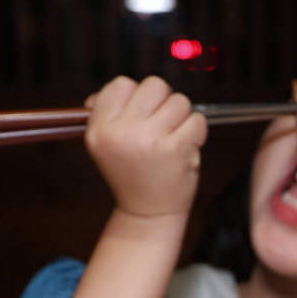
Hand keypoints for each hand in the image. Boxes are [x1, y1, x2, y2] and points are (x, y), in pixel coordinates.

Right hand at [84, 75, 207, 219]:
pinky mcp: (177, 148)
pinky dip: (197, 133)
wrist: (148, 213)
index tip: (141, 118)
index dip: (137, 97)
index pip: (122, 84)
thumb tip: (121, 87)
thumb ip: (107, 113)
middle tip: (161, 128)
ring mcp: (150, 139)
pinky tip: (184, 149)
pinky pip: (197, 120)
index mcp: (99, 129)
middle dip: (163, 102)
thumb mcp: (105, 145)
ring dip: (181, 118)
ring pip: (179, 101)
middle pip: (154, 85)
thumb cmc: (131, 174)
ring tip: (171, 140)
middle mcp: (121, 132)